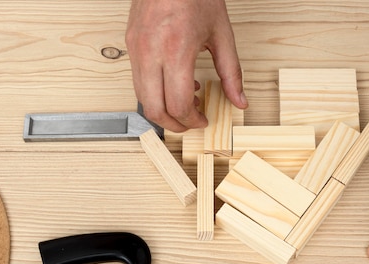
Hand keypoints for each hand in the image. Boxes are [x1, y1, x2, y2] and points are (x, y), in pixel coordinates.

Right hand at [125, 0, 247, 131]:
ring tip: (185, 101)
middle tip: (190, 121)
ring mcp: (136, 48)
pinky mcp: (129, 43)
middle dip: (173, 123)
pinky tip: (174, 83)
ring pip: (141, 97)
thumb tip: (239, 100)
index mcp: (176, 49)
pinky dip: (154, 91)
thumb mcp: (221, 33)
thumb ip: (231, 72)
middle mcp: (150, 51)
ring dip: (162, 108)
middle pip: (154, 108)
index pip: (177, 103)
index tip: (203, 119)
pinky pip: (137, 80)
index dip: (191, 120)